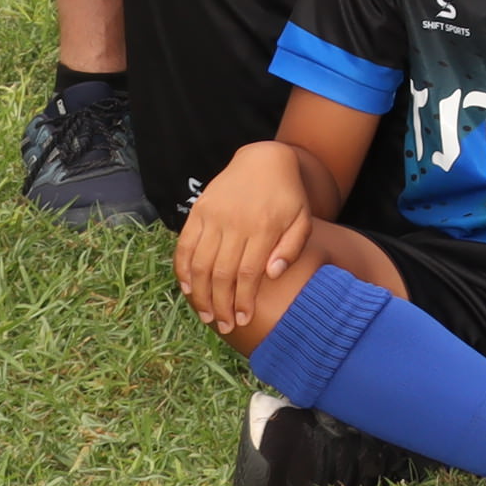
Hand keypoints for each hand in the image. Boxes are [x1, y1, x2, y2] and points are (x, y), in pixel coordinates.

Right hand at [172, 141, 319, 339]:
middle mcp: (235, 222)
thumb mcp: (302, 220)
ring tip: (206, 315)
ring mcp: (213, 216)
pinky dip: (182, 270)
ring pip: (200, 264)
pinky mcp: (198, 211)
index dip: (243, 300)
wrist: (264, 160)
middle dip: (221, 305)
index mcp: (264, 227)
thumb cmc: (287, 196)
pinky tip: (187, 288)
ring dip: (200, 294)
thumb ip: (291, 249)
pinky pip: (185, 246)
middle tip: (224, 326)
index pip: (248, 273)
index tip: (242, 320)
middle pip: (221, 274)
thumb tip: (272, 275)